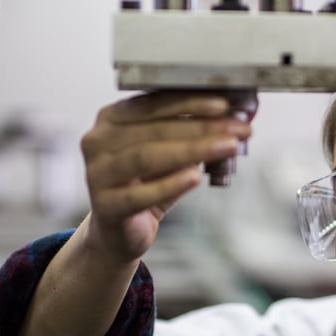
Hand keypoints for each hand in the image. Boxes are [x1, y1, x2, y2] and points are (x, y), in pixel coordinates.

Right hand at [79, 91, 252, 262]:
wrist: (121, 233)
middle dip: (202, 127)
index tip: (225, 105)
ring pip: (147, 156)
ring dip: (192, 150)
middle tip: (237, 129)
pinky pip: (139, 195)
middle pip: (154, 129)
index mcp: (112, 119)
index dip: (190, 103)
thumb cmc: (146, 185)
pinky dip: (170, 185)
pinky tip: (195, 178)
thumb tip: (238, 118)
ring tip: (227, 147)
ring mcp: (96, 174)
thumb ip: (194, 135)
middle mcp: (97, 141)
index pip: (153, 104)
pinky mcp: (104, 206)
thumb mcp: (171, 156)